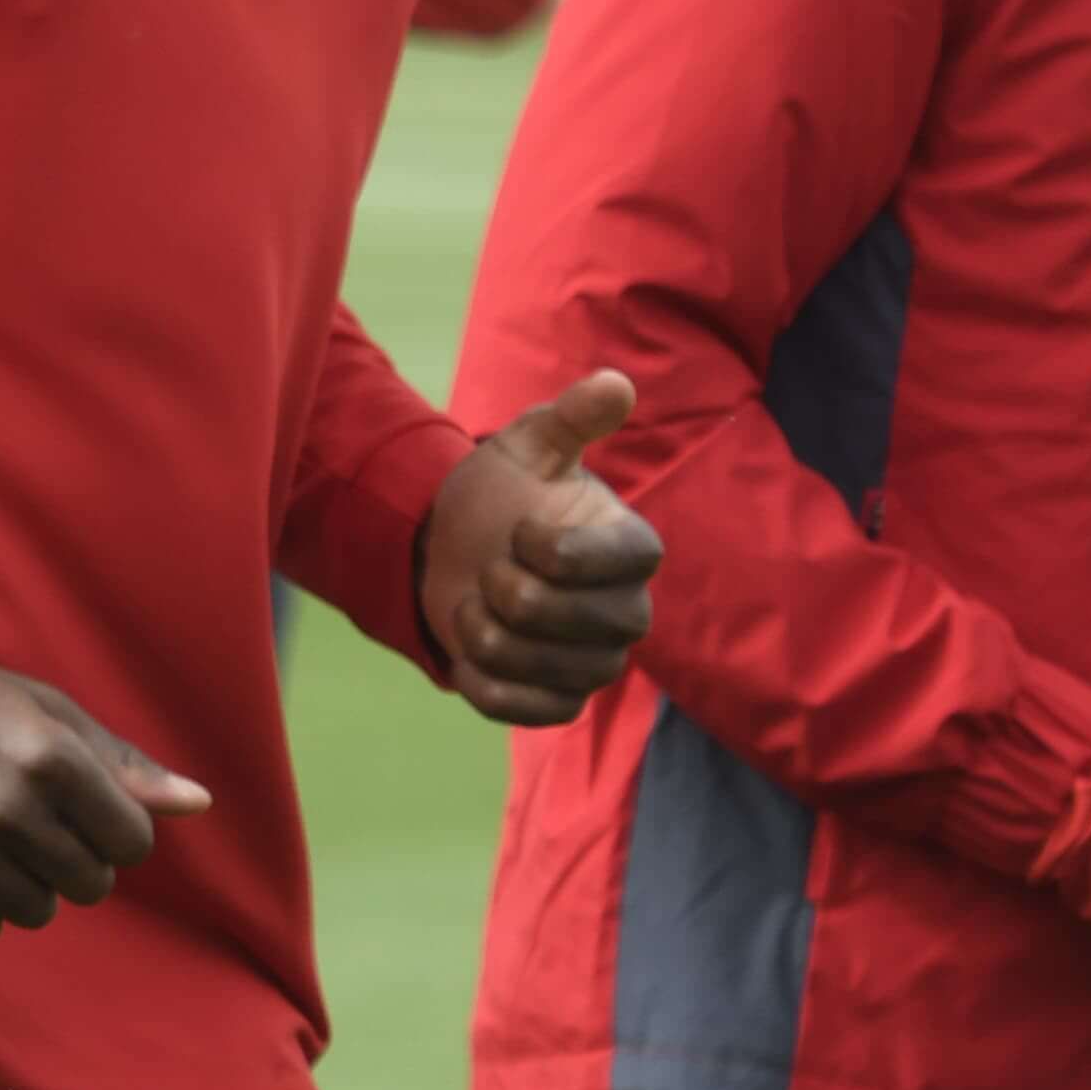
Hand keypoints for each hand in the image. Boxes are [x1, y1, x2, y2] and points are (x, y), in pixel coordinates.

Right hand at [0, 613, 211, 943]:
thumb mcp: (42, 709)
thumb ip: (121, 764)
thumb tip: (199, 805)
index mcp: (47, 756)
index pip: (131, 841)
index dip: (113, 826)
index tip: (79, 806)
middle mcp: (3, 808)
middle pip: (90, 884)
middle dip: (72, 856)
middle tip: (27, 816)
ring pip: (36, 911)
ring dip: (24, 881)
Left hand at [416, 370, 664, 725]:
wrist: (457, 551)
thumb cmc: (503, 495)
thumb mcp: (528, 447)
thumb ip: (571, 418)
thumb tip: (617, 382)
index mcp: (633, 550)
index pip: (602, 562)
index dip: (545, 547)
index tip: (520, 527)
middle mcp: (629, 613)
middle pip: (549, 614)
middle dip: (497, 584)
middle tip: (493, 567)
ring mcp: (597, 665)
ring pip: (524, 662)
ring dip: (478, 626)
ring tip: (483, 602)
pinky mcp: (560, 705)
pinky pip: (512, 706)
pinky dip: (477, 675)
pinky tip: (477, 646)